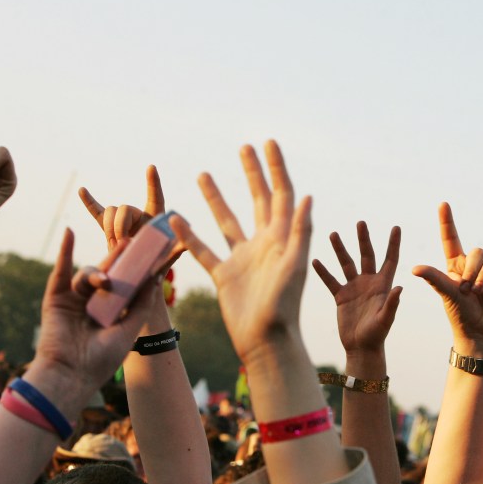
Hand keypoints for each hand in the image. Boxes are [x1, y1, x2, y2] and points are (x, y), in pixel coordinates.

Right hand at [32, 229, 155, 392]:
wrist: (72, 373)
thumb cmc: (103, 358)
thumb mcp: (129, 328)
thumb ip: (141, 303)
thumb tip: (155, 278)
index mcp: (112, 311)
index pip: (126, 284)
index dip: (136, 269)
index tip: (151, 252)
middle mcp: (94, 303)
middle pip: (108, 274)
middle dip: (120, 259)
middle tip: (132, 241)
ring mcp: (75, 300)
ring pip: (89, 274)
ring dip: (97, 273)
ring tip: (105, 282)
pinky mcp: (56, 298)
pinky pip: (61, 271)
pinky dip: (65, 251)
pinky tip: (69, 232)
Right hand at [79, 165, 182, 264]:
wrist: (139, 276)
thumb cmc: (157, 265)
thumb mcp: (168, 257)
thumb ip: (175, 249)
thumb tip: (185, 243)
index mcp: (155, 218)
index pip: (155, 197)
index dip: (153, 183)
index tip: (151, 168)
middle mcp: (139, 215)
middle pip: (124, 208)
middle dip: (120, 225)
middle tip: (123, 243)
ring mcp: (123, 221)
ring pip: (110, 211)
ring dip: (110, 228)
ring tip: (116, 245)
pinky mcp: (109, 228)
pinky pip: (97, 212)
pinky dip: (89, 202)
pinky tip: (82, 191)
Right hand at [170, 141, 311, 362]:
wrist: (266, 341)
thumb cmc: (284, 306)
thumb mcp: (294, 266)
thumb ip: (299, 232)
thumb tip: (307, 196)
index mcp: (282, 238)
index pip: (281, 194)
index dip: (276, 168)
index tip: (268, 142)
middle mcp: (264, 244)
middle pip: (258, 200)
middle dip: (253, 173)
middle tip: (245, 147)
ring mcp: (243, 259)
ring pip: (227, 221)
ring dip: (216, 198)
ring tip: (204, 173)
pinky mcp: (225, 276)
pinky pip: (203, 250)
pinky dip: (188, 236)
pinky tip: (175, 219)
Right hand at [312, 222, 402, 355]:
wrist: (361, 348)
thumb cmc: (377, 336)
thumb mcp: (385, 319)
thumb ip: (392, 304)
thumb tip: (400, 287)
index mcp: (383, 285)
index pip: (390, 259)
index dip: (393, 244)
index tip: (396, 227)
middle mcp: (368, 282)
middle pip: (366, 255)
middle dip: (363, 239)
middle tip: (360, 222)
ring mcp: (354, 288)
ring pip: (346, 264)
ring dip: (340, 249)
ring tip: (333, 234)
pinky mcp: (341, 296)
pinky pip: (331, 280)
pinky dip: (323, 271)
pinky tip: (315, 260)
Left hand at [411, 203, 482, 356]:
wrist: (479, 335)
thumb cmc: (459, 316)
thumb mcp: (446, 294)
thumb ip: (435, 278)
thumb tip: (414, 268)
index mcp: (455, 266)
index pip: (450, 239)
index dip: (447, 222)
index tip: (443, 204)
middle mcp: (473, 266)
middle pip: (478, 252)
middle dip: (474, 270)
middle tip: (467, 290)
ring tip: (480, 292)